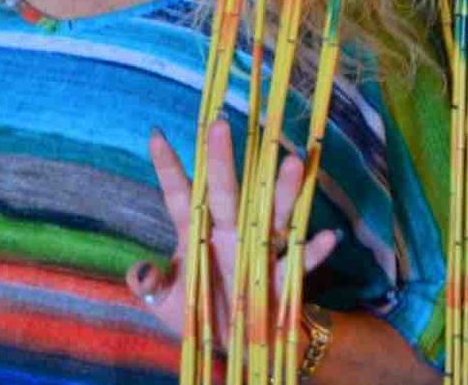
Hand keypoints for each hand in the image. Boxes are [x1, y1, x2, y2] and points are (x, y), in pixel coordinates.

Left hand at [126, 119, 340, 337]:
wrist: (234, 342)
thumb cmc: (197, 312)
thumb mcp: (167, 303)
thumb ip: (152, 286)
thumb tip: (139, 274)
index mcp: (197, 232)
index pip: (179, 195)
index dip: (167, 168)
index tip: (155, 135)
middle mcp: (229, 231)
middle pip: (225, 193)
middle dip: (223, 161)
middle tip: (220, 124)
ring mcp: (257, 251)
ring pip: (271, 214)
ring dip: (282, 191)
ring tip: (291, 162)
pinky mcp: (282, 278)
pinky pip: (300, 261)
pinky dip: (314, 250)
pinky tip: (328, 236)